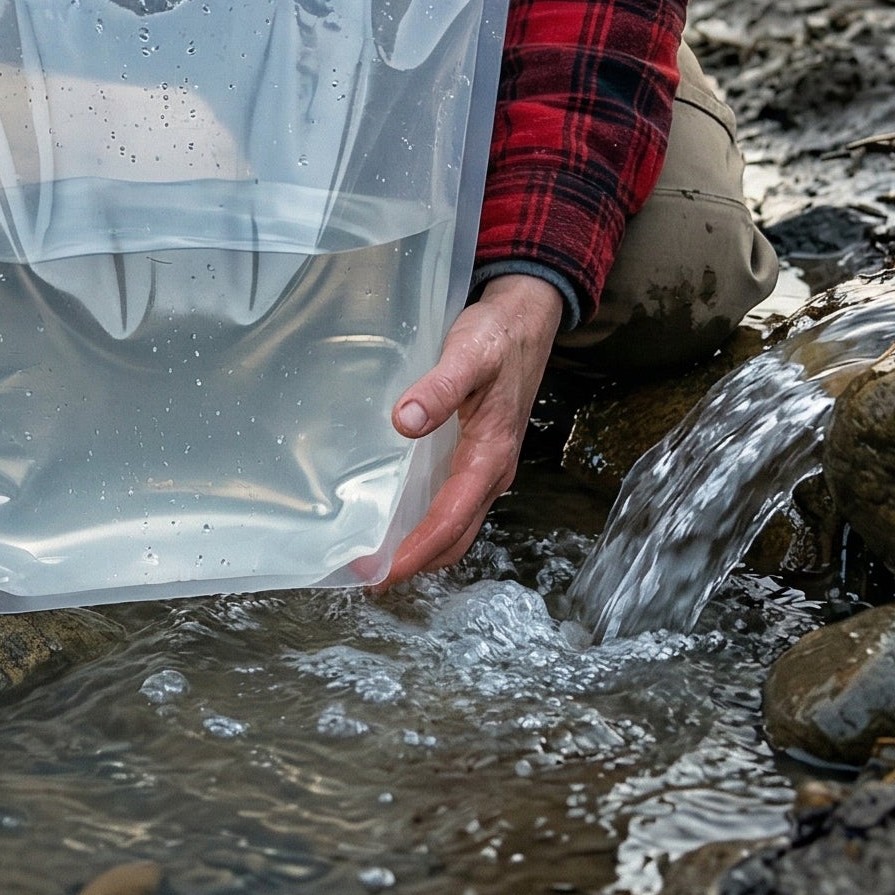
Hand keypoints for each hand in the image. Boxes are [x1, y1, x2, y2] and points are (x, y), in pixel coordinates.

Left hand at [377, 273, 564, 584]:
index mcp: (490, 455)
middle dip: (416, 562)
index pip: (450, 520)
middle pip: (455, 536)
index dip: (415, 551)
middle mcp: (492, 469)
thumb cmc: (497, 336)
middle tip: (368, 576)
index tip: (381, 572)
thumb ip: (438, 388)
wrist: (526, 317)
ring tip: (378, 556)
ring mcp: (487, 463)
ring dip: (422, 546)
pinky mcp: (478, 451)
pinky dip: (428, 520)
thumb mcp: (467, 355)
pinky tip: (398, 513)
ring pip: (456, 522)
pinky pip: (454, 500)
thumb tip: (404, 422)